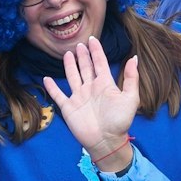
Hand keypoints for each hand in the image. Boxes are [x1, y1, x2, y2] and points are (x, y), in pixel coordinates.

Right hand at [42, 35, 141, 170]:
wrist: (106, 141)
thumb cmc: (120, 121)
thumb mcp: (130, 98)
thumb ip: (131, 78)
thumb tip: (134, 58)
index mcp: (105, 84)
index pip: (100, 63)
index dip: (96, 51)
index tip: (92, 39)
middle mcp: (91, 88)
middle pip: (86, 67)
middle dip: (83, 56)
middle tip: (78, 44)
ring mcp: (79, 97)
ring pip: (73, 76)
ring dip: (70, 66)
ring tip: (67, 54)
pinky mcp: (69, 107)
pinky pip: (58, 95)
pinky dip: (52, 87)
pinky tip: (47, 79)